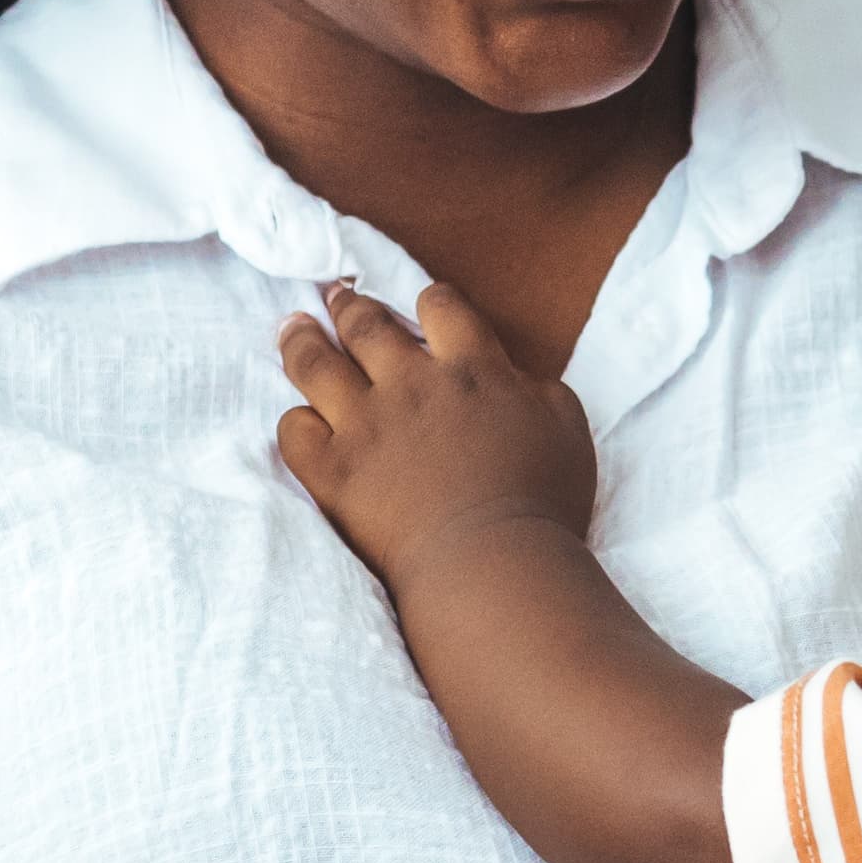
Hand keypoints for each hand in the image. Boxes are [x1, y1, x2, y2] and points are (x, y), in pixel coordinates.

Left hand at [277, 284, 598, 594]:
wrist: (494, 566)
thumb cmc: (542, 505)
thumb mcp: (568, 431)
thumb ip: (541, 391)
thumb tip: (515, 377)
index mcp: (472, 369)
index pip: (440, 307)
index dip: (428, 301)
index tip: (419, 305)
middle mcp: (412, 384)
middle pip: (366, 325)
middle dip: (349, 305)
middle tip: (336, 296)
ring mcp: (366, 426)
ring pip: (316, 364)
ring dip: (301, 340)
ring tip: (293, 328)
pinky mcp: (333, 472)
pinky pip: (295, 431)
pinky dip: (296, 422)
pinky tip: (302, 421)